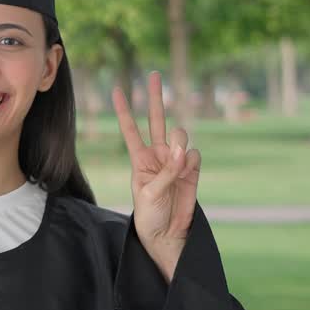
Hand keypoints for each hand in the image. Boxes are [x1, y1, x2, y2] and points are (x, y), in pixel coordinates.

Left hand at [112, 71, 201, 280]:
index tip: (116, 89)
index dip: (124, 110)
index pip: (130, 129)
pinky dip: (190, 162)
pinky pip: (194, 155)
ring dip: (179, 144)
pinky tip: (187, 173)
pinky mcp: (192, 169)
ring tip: (177, 164)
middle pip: (157, 119)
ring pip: (181, 135)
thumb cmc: (150, 215)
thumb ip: (167, 170)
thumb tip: (184, 148)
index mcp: (139, 159)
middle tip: (153, 75)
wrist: (168, 234)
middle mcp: (157, 154)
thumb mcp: (150, 193)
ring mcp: (176, 160)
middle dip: (155, 97)